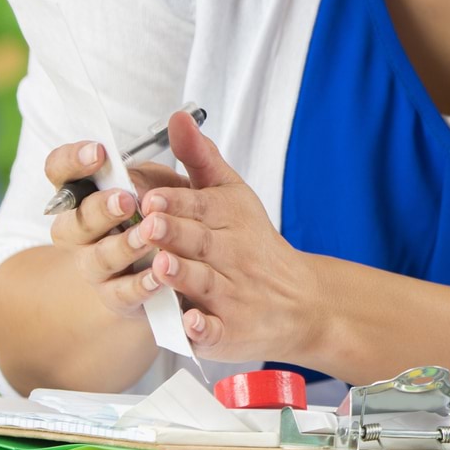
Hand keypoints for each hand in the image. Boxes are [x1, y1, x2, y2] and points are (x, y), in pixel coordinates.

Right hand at [46, 141, 190, 320]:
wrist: (181, 268)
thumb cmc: (171, 213)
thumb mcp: (181, 178)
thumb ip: (185, 151)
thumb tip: (182, 118)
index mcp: (87, 192)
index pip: (59, 171)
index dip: (71, 162)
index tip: (98, 153)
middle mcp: (81, 231)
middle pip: (72, 222)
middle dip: (98, 209)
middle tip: (125, 199)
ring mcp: (96, 266)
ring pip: (96, 259)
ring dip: (121, 247)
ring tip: (147, 236)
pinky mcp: (117, 298)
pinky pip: (121, 294)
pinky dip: (139, 285)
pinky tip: (159, 276)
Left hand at [127, 112, 323, 362]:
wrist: (301, 301)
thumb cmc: (254, 244)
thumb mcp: (233, 194)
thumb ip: (200, 158)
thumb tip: (177, 116)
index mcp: (228, 218)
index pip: (200, 205)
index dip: (175, 200)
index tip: (150, 194)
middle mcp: (230, 255)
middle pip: (198, 241)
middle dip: (173, 233)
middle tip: (148, 223)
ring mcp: (230, 295)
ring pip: (203, 283)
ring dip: (183, 275)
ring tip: (161, 265)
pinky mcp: (230, 332)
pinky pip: (216, 331)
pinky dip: (204, 328)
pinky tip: (190, 324)